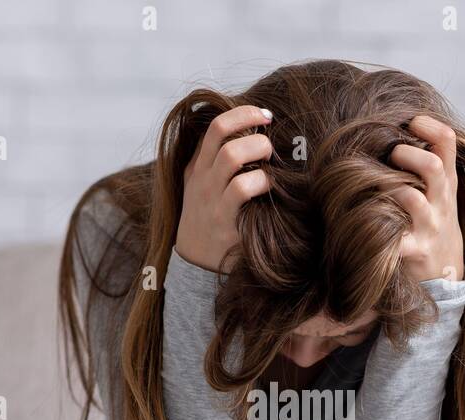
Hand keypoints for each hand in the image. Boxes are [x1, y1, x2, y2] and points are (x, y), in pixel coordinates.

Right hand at [174, 105, 273, 272]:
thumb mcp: (202, 188)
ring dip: (257, 149)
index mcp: (198, 166)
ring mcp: (210, 197)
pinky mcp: (223, 218)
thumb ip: (215, 163)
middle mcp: (202, 177)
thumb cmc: (209, 219)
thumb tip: (251, 135)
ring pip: (230, 155)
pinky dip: (261, 181)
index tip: (265, 115)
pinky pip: (241, 188)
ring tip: (269, 160)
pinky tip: (269, 187)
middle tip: (268, 143)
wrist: (195, 260)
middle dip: (251, 128)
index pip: (215, 125)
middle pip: (221, 132)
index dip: (243, 113)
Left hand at [389, 115, 464, 282]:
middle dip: (405, 155)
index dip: (428, 125)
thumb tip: (399, 126)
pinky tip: (364, 223)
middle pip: (432, 166)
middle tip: (389, 157)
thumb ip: (429, 160)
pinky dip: (379, 231)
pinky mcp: (416, 251)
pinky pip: (396, 240)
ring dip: (388, 189)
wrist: (446, 270)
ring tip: (374, 189)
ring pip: (412, 199)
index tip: (410, 122)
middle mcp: (441, 201)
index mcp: (446, 181)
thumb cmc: (434, 220)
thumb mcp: (441, 190)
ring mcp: (429, 227)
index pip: (447, 141)